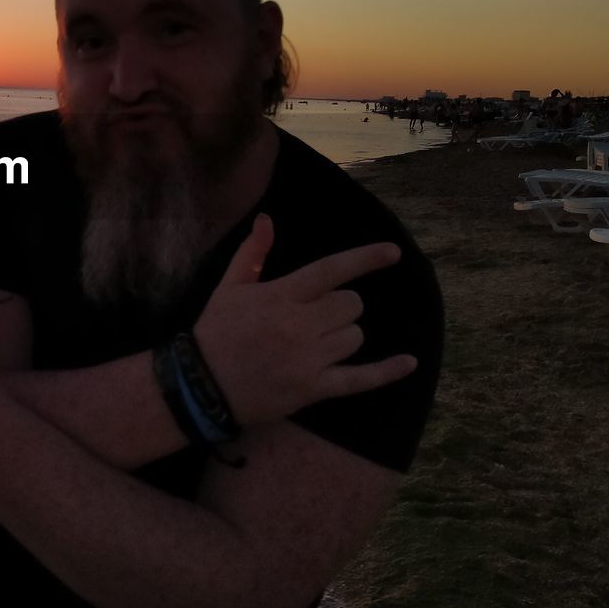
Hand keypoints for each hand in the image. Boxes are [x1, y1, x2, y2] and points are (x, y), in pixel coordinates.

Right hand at [193, 214, 415, 424]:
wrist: (201, 385)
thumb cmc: (215, 332)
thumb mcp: (229, 288)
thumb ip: (252, 254)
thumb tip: (266, 219)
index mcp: (281, 296)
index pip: (332, 271)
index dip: (365, 259)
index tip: (393, 252)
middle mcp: (299, 325)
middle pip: (350, 305)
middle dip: (341, 307)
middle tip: (316, 315)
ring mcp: (309, 358)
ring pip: (355, 336)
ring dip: (344, 334)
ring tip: (317, 343)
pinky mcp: (314, 388)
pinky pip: (360, 379)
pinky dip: (387, 371)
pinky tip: (408, 362)